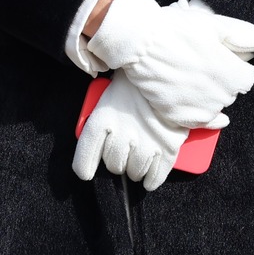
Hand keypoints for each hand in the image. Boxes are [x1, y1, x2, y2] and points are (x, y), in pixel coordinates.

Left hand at [71, 71, 187, 190]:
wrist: (167, 73)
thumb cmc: (133, 89)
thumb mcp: (109, 100)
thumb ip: (101, 125)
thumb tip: (95, 153)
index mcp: (103, 119)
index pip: (86, 156)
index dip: (85, 167)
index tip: (86, 173)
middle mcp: (122, 134)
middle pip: (114, 166)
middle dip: (118, 162)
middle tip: (125, 150)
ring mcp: (146, 142)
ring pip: (134, 173)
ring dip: (136, 169)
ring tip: (139, 156)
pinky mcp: (168, 148)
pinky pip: (155, 176)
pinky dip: (152, 180)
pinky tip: (149, 178)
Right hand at [84, 0, 253, 130]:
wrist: (139, 42)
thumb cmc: (178, 30)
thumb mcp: (215, 25)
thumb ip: (246, 36)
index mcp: (234, 75)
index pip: (246, 77)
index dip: (233, 65)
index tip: (218, 56)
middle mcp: (221, 97)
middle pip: (230, 92)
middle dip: (221, 79)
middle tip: (200, 62)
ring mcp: (199, 110)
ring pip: (214, 106)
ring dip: (207, 94)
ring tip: (189, 74)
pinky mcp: (179, 117)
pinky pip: (197, 121)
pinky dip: (196, 111)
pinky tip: (191, 98)